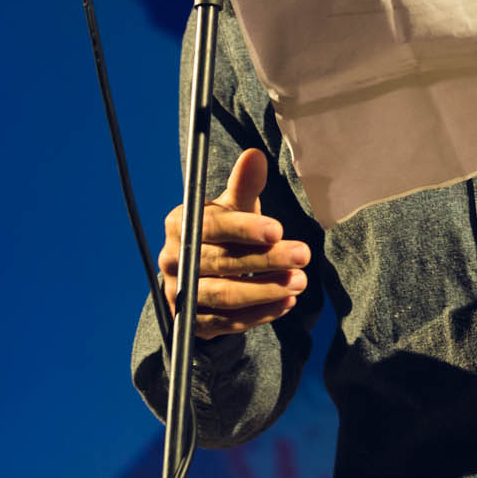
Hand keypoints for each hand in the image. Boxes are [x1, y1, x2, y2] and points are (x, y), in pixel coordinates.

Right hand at [158, 148, 311, 338]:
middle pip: (221, 262)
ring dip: (265, 290)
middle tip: (303, 255)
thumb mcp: (233, 207)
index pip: (212, 227)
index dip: (244, 229)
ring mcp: (179, 293)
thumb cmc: (223, 231)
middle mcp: (174, 259)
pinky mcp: (191, 322)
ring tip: (300, 282)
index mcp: (181, 224)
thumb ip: (244, 186)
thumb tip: (255, 156)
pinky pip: (226, 322)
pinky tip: (287, 303)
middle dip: (265, 260)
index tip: (277, 230)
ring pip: (224, 295)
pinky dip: (259, 314)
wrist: (199, 272)